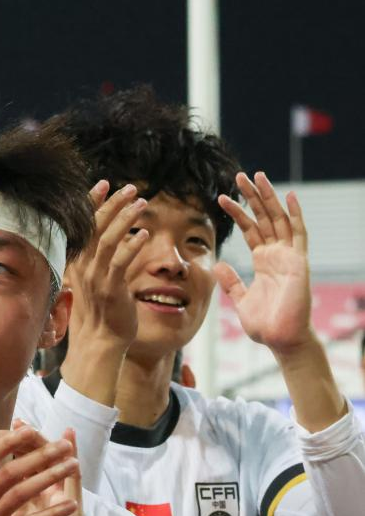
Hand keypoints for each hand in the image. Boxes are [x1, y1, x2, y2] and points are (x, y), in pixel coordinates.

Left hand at [6, 424, 82, 515]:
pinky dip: (74, 469)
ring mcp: (61, 504)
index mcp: (27, 500)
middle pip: (37, 460)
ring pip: (58, 468)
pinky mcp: (74, 515)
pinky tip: (73, 455)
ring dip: (50, 447)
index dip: (4, 449)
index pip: (16, 465)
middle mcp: (45, 497)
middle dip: (27, 440)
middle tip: (19, 421)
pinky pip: (75, 489)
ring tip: (43, 429)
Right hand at [66, 181, 149, 352]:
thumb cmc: (105, 313)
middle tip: (131, 188)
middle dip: (112, 203)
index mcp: (78, 263)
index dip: (92, 202)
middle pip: (94, 226)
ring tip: (142, 203)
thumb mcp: (103, 280)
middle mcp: (83, 268)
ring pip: (106, 239)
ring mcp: (95, 278)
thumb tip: (128, 237)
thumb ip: (111, 259)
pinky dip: (132, 245)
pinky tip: (144, 234)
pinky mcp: (111, 289)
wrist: (101, 342)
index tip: (104, 184)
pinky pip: (120, 261)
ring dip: (125, 218)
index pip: (83, 225)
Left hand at [216, 172, 312, 351]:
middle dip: (252, 196)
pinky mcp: (299, 262)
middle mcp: (276, 254)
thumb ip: (231, 281)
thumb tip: (218, 263)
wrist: (281, 340)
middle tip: (239, 175)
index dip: (237, 212)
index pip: (250, 229)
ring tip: (256, 176)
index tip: (221, 198)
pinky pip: (299, 234)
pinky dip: (295, 214)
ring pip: (278, 219)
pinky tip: (289, 196)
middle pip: (264, 217)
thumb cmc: (265, 324)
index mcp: (263, 261)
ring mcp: (289, 256)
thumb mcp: (241, 299)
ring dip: (268, 197)